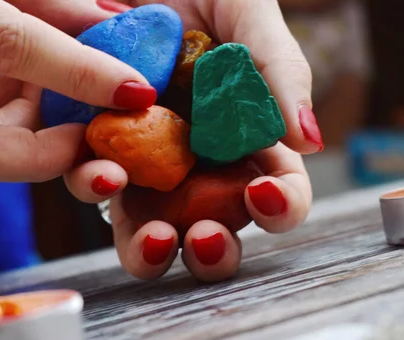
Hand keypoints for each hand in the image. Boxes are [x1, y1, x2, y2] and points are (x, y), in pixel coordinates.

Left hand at [65, 0, 316, 281]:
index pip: (277, 193)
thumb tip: (309, 140)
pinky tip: (102, 172)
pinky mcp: (97, 148)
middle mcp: (199, 165)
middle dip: (214, 251)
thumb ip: (281, 72)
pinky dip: (96, 189)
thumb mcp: (249, 16)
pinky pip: (94, 184)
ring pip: (150, 231)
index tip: (263, 196)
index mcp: (247, 142)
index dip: (280, 208)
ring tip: (153, 236)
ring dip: (152, 249)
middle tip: (205, 238)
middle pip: (214, 231)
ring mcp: (146, 164)